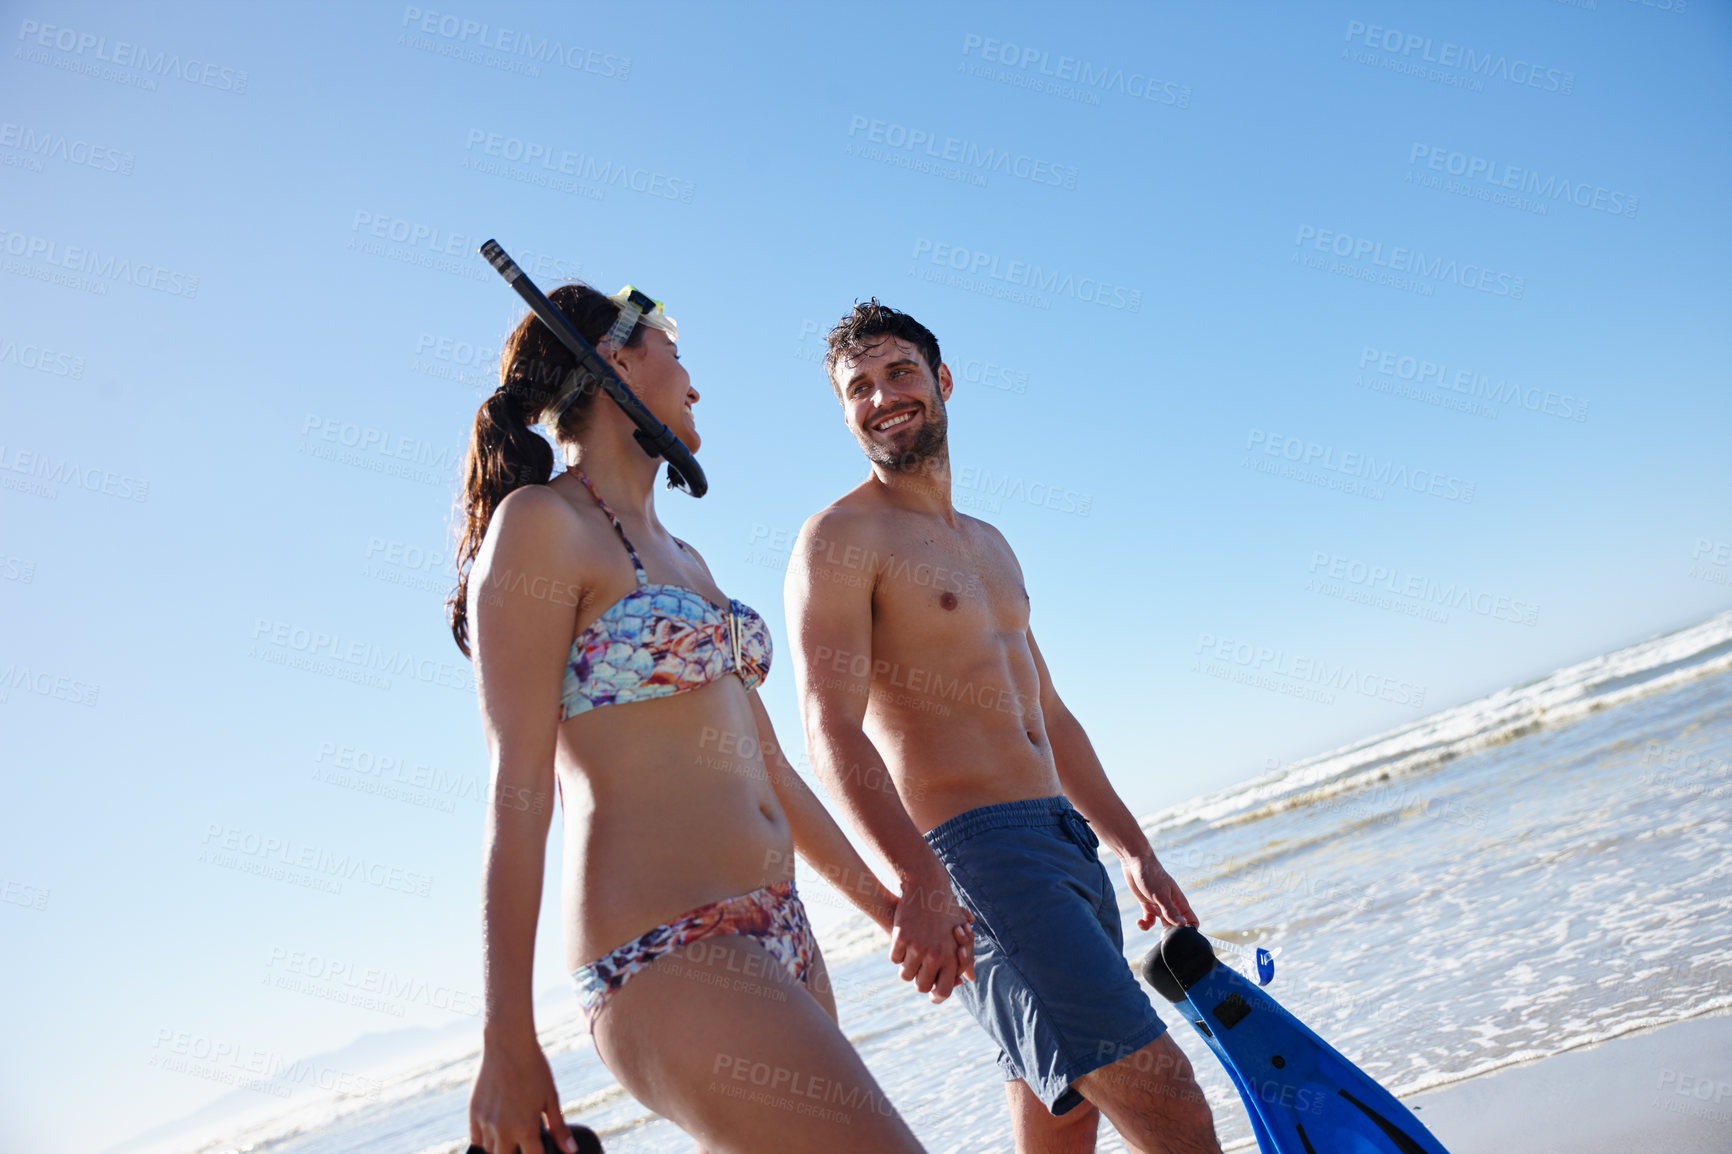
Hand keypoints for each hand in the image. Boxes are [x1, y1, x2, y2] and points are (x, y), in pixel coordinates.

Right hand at [470, 1029, 576, 1153]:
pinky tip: (495, 1137)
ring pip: (491, 1152)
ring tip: (512, 1142)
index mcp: (525, 1128)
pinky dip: (485, 1143)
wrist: (508, 1044)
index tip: (543, 1151)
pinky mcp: (473, 1113)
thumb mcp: (551, 1097)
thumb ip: (559, 1128)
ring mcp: (485, 1123)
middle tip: (525, 1146)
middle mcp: (503, 1130)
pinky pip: (476, 1140)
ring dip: (502, 1151)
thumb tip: (571, 1151)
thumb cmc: (534, 1068)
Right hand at [889, 866, 972, 1002]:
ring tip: (909, 958)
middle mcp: (935, 955)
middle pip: (921, 986)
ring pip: (905, 975)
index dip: (937, 997)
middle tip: (918, 972)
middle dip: (918, 981)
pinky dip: (896, 954)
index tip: (932, 994)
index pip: (944, 990)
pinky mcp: (901, 937)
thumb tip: (968, 979)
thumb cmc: (946, 911)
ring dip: (906, 969)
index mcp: (952, 957)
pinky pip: (894, 958)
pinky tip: (901, 945)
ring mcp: (917, 946)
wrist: (927, 886)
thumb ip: (964, 959)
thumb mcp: (960, 934)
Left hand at [1123, 851, 1198, 931]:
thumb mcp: (1160, 895)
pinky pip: (1149, 920)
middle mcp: (1171, 905)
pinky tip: (1139, 921)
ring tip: (1146, 924)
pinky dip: (1145, 924)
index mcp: (1179, 901)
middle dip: (1171, 933)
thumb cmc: (1151, 875)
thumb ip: (1170, 910)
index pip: (1191, 919)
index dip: (1190, 929)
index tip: (1181, 937)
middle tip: (1162, 935)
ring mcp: (1159, 905)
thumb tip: (1182, 925)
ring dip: (1156, 929)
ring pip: (1162, 924)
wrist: (1135, 861)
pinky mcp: (1147, 904)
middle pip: (1177, 925)